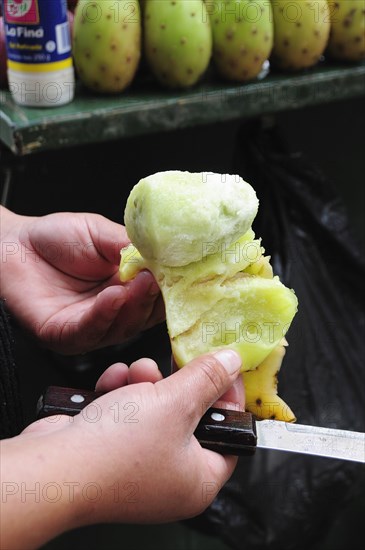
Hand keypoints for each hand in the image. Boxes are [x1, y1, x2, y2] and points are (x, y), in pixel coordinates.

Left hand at [0, 207, 163, 352]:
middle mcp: (113, 313)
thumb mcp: (103, 235)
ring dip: (134, 305)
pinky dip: (105, 314)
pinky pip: (90, 331)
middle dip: (155, 298)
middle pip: (146, 316)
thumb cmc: (57, 238)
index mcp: (127, 289)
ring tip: (139, 282)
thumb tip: (167, 255)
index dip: (173, 288)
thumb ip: (133, 247)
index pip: (159, 296)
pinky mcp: (65, 336)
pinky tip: (113, 296)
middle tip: (161, 278)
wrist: (12, 244)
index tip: (186, 276)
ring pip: (123, 327)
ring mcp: (91, 327)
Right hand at [1, 350, 243, 548]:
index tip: (221, 367)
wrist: (52, 467)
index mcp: (198, 480)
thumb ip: (208, 379)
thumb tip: (233, 362)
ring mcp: (137, 466)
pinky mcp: (110, 452)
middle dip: (176, 384)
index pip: (229, 433)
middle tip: (174, 363)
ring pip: (154, 411)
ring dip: (146, 384)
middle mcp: (169, 478)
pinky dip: (121, 394)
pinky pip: (126, 416)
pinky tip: (113, 382)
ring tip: (137, 373)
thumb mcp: (175, 403)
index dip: (228, 398)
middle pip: (189, 417)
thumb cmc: (118, 448)